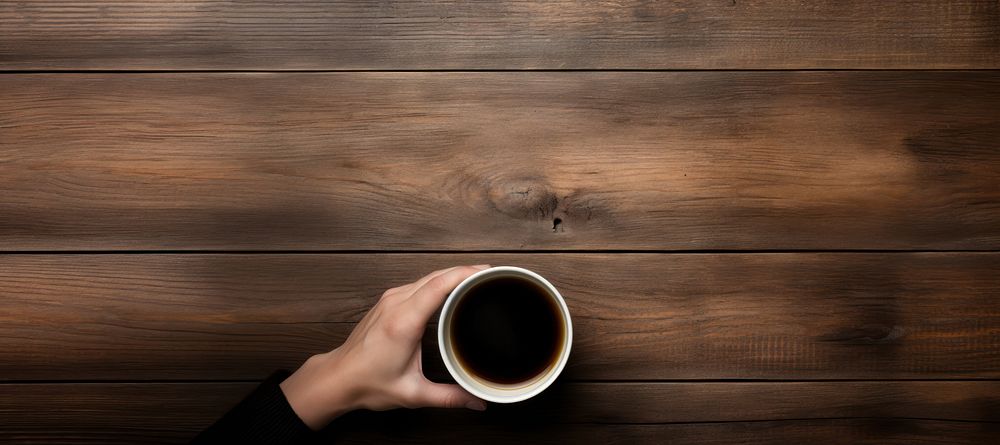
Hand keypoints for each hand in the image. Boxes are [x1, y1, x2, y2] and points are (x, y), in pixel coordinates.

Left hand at [279, 265, 489, 429]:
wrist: (337, 378)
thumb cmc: (368, 383)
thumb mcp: (413, 393)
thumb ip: (450, 397)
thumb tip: (478, 401)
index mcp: (403, 322)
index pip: (439, 285)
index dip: (465, 274)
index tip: (488, 273)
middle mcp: (395, 304)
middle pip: (437, 275)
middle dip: (466, 271)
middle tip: (493, 275)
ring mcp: (390, 299)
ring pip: (428, 276)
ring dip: (453, 274)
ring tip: (478, 278)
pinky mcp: (388, 301)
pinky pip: (418, 283)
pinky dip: (439, 281)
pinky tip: (452, 287)